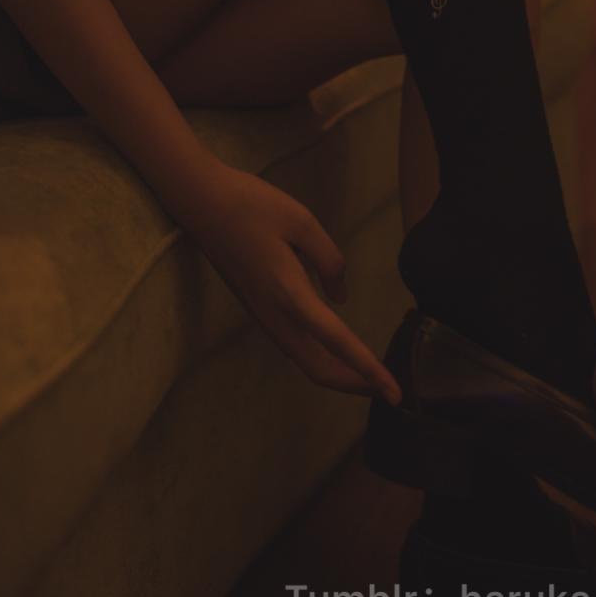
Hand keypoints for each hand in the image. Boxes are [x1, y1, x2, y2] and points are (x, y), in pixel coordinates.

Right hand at [183, 160, 401, 403]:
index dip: (368, 370)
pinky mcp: (257, 308)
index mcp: (289, 292)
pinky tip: (336, 348)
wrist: (201, 203)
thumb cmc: (252, 205)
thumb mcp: (303, 222)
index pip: (336, 341)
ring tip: (370, 373)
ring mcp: (262, 314)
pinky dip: (320, 356)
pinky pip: (293, 345)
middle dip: (354, 384)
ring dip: (337, 373)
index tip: (394, 393)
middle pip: (316, 368)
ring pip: (303, 360)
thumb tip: (340, 298)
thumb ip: (330, 262)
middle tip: (389, 389)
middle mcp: (274, 313)